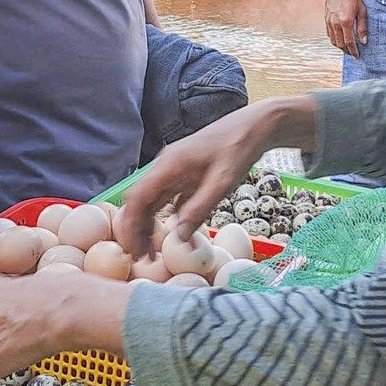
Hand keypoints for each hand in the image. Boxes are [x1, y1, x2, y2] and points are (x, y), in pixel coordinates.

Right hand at [116, 96, 315, 258]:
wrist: (253, 127)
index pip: (137, 197)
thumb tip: (179, 237)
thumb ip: (199, 208)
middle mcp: (165, 167)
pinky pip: (168, 199)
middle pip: (140, 201)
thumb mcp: (222, 182)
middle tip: (142, 258)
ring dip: (149, 225)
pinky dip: (165, 218)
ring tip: (153, 251)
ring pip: (152, 201)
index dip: (131, 225)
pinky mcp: (186, 175)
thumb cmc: (238, 149)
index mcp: (168, 166)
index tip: (134, 249)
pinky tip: (174, 234)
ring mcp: (175, 171)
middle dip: (137, 230)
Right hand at [325, 0, 367, 57]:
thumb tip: (364, 41)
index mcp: (345, 21)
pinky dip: (335, 39)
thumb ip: (362, 27)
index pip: (349, 42)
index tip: (358, 56)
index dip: (354, 51)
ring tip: (348, 48)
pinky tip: (340, 39)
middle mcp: (335, 23)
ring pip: (333, 40)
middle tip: (354, 54)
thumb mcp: (362, 10)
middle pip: (340, 44)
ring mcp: (329, 21)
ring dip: (340, 47)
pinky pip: (329, 34)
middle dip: (347, 51)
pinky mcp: (326, 19)